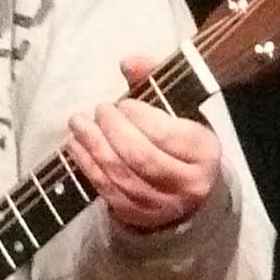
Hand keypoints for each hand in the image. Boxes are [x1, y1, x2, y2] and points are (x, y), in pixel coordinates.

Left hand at [65, 60, 220, 231]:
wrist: (190, 191)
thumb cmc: (182, 142)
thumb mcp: (179, 109)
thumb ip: (155, 81)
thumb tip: (128, 62)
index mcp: (204, 152)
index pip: (167, 135)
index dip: (139, 116)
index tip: (121, 103)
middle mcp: (189, 184)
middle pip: (141, 156)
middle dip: (112, 130)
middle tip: (98, 110)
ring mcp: (163, 205)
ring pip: (122, 175)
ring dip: (94, 146)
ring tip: (78, 123)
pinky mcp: (140, 218)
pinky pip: (109, 192)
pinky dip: (88, 166)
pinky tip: (75, 146)